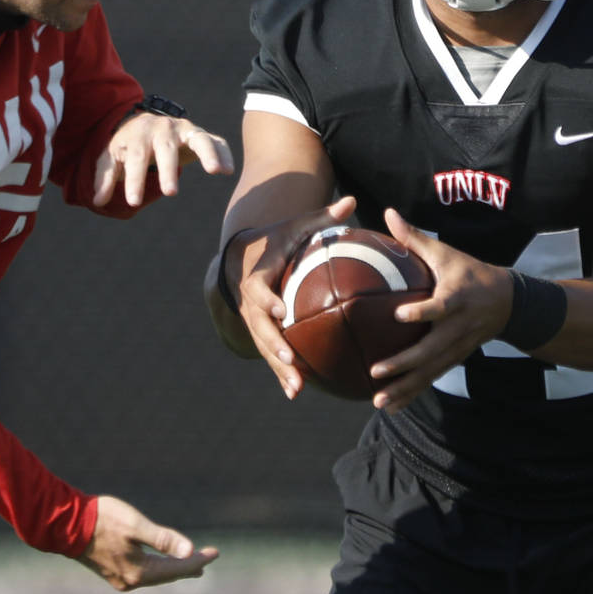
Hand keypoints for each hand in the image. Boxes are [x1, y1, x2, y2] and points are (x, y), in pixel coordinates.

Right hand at [78, 495, 218, 591]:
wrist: (64, 524)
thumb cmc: (101, 520)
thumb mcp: (136, 525)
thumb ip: (163, 538)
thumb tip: (189, 550)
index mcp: (139, 572)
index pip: (177, 568)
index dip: (197, 560)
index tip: (215, 553)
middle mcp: (131, 581)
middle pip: (167, 575)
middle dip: (188, 567)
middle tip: (208, 560)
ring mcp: (120, 579)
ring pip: (155, 575)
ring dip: (173, 568)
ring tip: (190, 566)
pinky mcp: (112, 571)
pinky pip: (143, 573)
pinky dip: (157, 567)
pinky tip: (160, 563)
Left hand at [93, 113, 233, 206]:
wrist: (144, 124)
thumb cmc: (128, 146)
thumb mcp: (112, 158)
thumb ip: (106, 178)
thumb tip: (98, 201)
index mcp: (138, 135)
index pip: (135, 158)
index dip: (134, 180)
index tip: (133, 202)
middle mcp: (162, 128)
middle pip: (165, 148)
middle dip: (168, 169)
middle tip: (170, 193)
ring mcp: (184, 129)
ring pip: (197, 139)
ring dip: (208, 153)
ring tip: (216, 171)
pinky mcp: (200, 134)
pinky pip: (215, 141)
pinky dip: (224, 153)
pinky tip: (228, 170)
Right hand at [226, 196, 357, 399]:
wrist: (241, 258)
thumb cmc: (276, 239)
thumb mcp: (296, 226)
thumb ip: (323, 217)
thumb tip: (351, 201)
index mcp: (257, 275)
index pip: (258, 289)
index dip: (266, 300)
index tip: (279, 310)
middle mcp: (251, 302)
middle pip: (258, 327)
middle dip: (273, 345)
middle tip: (290, 359)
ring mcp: (253, 320)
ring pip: (263, 347)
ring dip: (278, 369)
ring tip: (297, 388)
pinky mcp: (260, 332)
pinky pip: (269, 354)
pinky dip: (281, 374)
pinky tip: (296, 393)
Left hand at [367, 208, 512, 410]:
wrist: (509, 301)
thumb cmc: (468, 272)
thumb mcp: (445, 253)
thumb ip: (414, 237)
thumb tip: (387, 212)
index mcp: (456, 299)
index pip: (439, 307)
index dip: (422, 313)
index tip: (400, 316)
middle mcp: (458, 328)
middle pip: (431, 350)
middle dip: (404, 363)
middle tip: (376, 371)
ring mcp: (458, 347)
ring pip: (430, 372)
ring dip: (405, 388)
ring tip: (378, 400)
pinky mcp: (454, 359)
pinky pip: (431, 379)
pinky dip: (411, 394)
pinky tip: (388, 406)